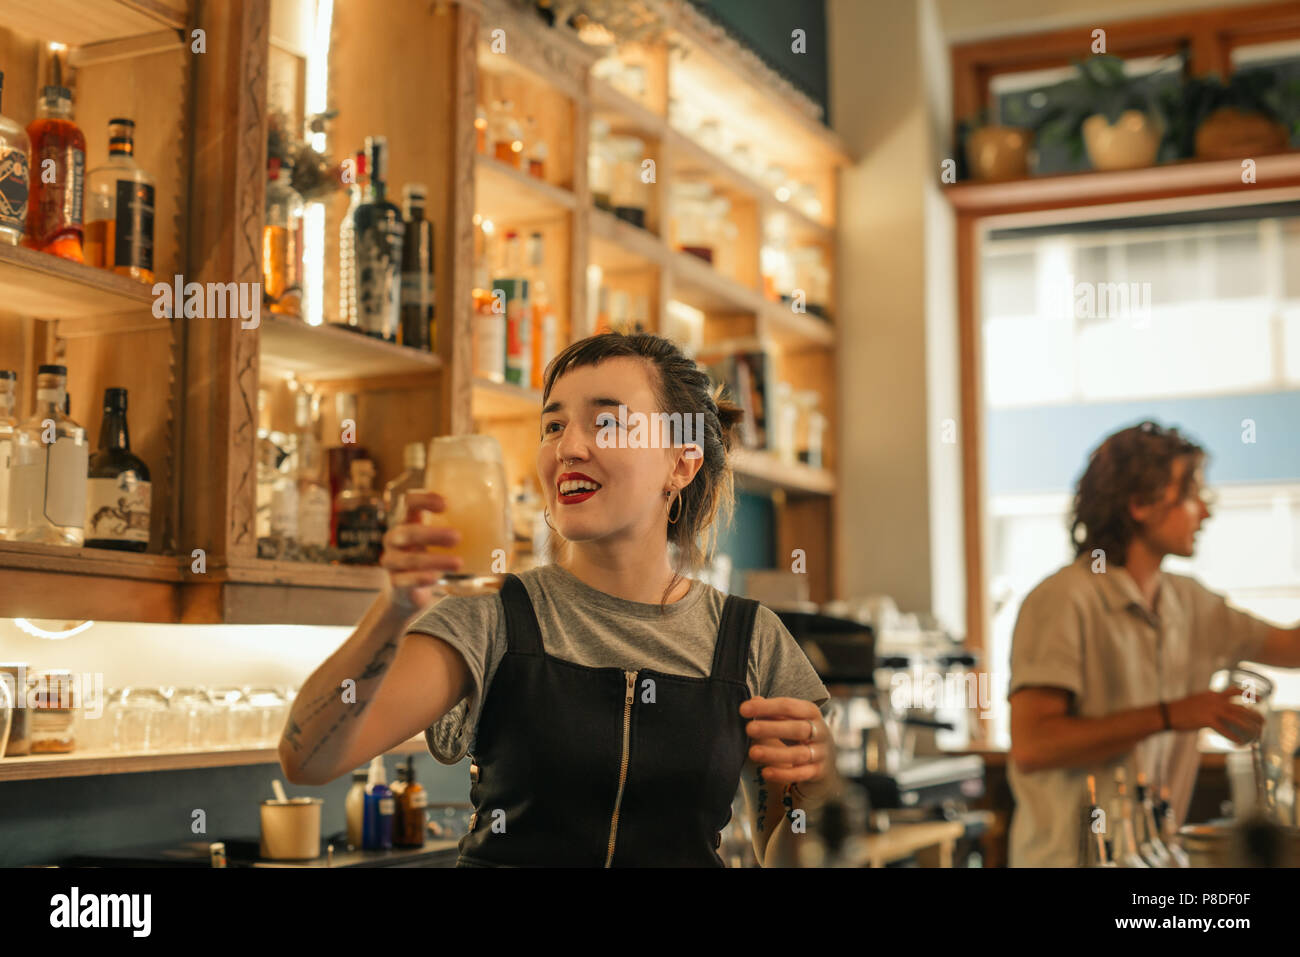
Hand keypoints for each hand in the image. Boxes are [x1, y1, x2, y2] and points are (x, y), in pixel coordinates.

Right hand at [378, 490, 463, 611]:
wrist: (410, 592)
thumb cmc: (431, 556)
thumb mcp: (440, 540)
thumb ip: (460, 527)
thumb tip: (505, 520)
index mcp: (408, 520)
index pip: (408, 502)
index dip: (424, 499)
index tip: (446, 504)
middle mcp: (395, 538)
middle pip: (408, 531)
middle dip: (433, 534)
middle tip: (457, 537)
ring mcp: (392, 561)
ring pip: (409, 559)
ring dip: (435, 560)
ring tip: (458, 563)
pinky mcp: (395, 583)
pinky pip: (406, 580)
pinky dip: (421, 578)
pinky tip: (435, 578)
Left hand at [740, 695, 838, 803]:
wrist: (826, 762)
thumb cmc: (802, 735)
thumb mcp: (791, 720)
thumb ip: (772, 712)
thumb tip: (753, 701)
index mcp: (810, 713)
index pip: (789, 706)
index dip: (766, 707)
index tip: (743, 710)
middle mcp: (819, 731)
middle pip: (797, 729)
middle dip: (772, 729)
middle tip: (749, 729)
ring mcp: (820, 753)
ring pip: (798, 754)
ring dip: (774, 753)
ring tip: (753, 753)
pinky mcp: (818, 772)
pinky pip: (800, 774)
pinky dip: (783, 774)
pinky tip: (766, 772)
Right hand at [1167, 686, 1264, 744]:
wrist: (1168, 713)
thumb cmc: (1182, 709)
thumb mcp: (1198, 701)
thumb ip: (1210, 702)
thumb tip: (1219, 707)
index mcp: (1213, 694)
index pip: (1235, 691)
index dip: (1249, 694)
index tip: (1260, 699)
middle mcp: (1215, 700)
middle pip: (1240, 706)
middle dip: (1254, 714)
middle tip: (1263, 721)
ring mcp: (1211, 710)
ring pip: (1236, 718)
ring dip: (1249, 726)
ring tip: (1256, 733)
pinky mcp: (1207, 720)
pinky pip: (1224, 730)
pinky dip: (1233, 737)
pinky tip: (1239, 743)